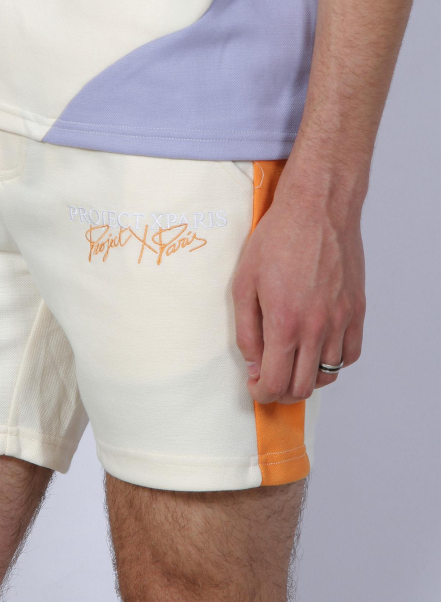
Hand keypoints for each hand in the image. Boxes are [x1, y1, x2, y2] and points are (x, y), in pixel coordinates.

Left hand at [232, 178, 365, 404]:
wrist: (317, 209)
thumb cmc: (277, 239)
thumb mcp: (244, 283)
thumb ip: (246, 330)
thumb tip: (253, 362)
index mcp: (284, 323)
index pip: (276, 382)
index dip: (262, 393)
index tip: (256, 384)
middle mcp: (317, 328)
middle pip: (303, 387)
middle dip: (282, 392)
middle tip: (270, 378)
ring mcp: (341, 320)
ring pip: (329, 374)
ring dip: (307, 377)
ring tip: (292, 362)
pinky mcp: (357, 310)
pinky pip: (350, 354)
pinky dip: (334, 362)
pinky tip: (318, 350)